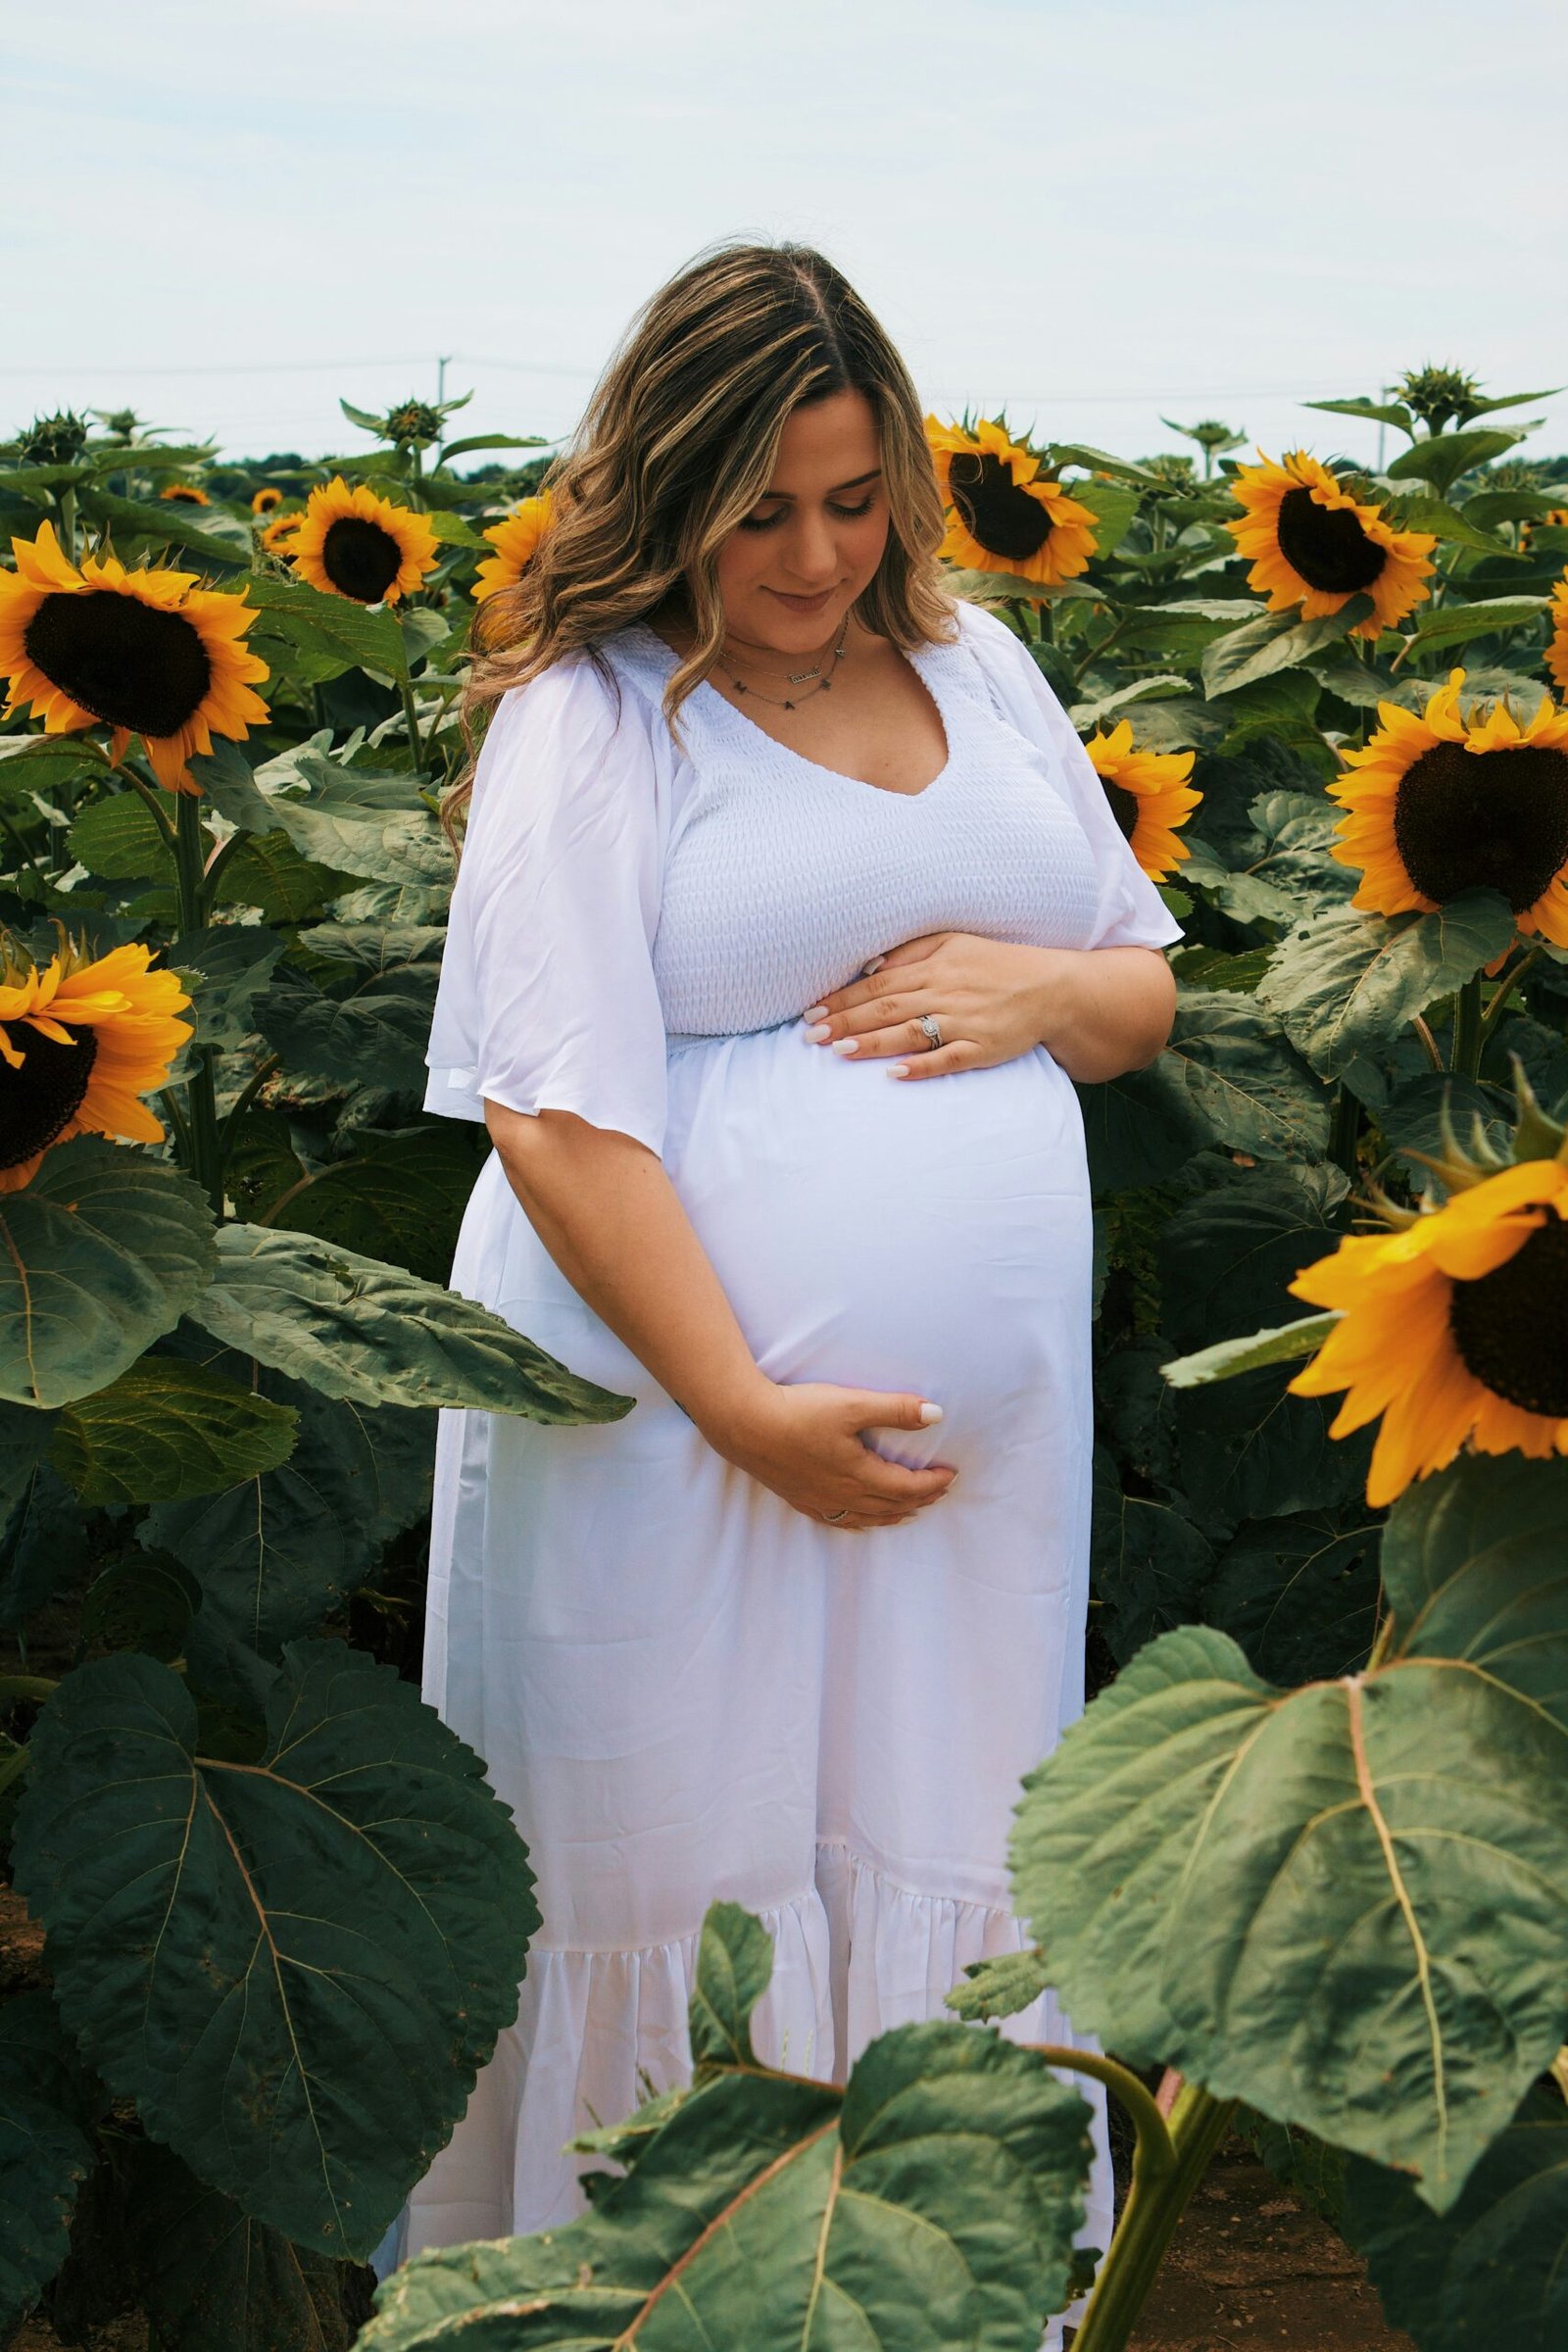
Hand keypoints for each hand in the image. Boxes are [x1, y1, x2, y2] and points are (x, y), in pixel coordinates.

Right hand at [708, 1379, 956, 1530]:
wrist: (745, 1425)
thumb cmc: (798, 1413)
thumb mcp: (852, 1404)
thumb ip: (896, 1410)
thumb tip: (936, 1415)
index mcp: (860, 1475)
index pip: (908, 1487)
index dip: (933, 1483)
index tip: (951, 1474)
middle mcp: (842, 1495)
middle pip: (891, 1505)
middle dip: (920, 1500)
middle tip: (939, 1491)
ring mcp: (819, 1500)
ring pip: (867, 1517)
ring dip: (893, 1514)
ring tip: (910, 1510)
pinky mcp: (799, 1498)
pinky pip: (838, 1521)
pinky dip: (860, 1523)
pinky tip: (860, 1520)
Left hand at [801, 931, 1075, 1079]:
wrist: (1051, 988)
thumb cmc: (996, 964)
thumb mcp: (953, 943)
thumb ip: (911, 952)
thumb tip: (870, 966)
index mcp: (934, 968)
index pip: (877, 984)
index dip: (842, 999)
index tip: (811, 1012)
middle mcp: (944, 994)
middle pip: (886, 1009)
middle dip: (845, 1022)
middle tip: (811, 1036)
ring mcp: (963, 1023)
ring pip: (909, 1033)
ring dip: (873, 1043)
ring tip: (839, 1051)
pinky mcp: (982, 1049)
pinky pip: (947, 1060)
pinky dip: (921, 1067)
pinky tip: (895, 1074)